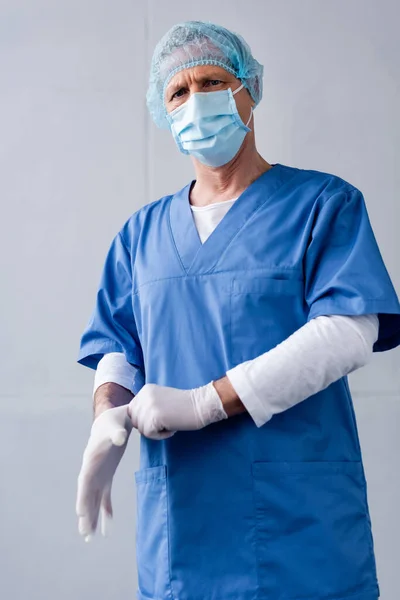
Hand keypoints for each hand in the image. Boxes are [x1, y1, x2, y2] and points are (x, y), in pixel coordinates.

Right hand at [76, 405, 131, 540]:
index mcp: (91, 459)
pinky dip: (106, 510)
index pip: (85, 481)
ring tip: (89, 537)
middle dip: (86, 513)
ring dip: (92, 517)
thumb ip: (117, 432)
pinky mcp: (106, 476)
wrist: (114, 419)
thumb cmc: (113, 422)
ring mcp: (98, 475)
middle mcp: (92, 470)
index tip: (80, 512)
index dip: (83, 496)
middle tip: (85, 533)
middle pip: (87, 495)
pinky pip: (105, 497)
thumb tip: (120, 439)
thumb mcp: (116, 425)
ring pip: (94, 500)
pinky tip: (107, 527)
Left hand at [128, 382, 227, 439]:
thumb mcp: (160, 399)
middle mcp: (144, 395)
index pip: (132, 411)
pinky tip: (172, 427)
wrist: (201, 404)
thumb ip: (147, 406)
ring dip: (156, 431)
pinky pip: (149, 434)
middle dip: (149, 426)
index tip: (161, 416)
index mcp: (145, 390)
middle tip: (166, 421)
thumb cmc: (184, 406)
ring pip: (141, 429)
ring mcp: (149, 405)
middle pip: (135, 421)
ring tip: (170, 423)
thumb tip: (135, 421)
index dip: (145, 419)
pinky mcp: (154, 416)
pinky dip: (161, 435)